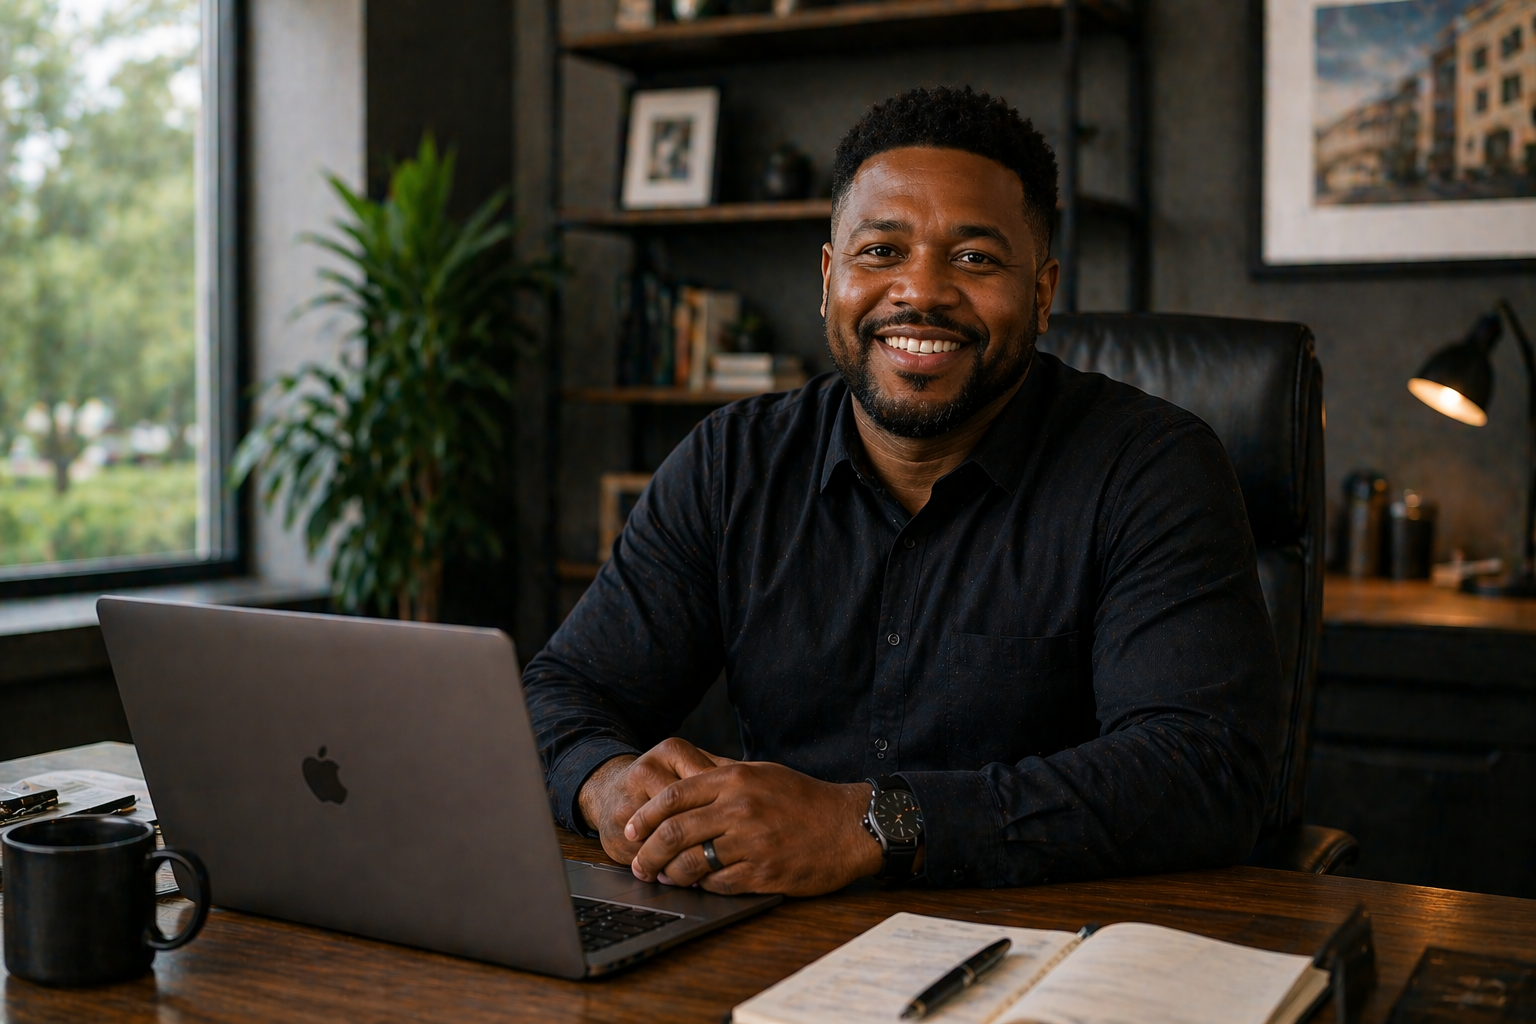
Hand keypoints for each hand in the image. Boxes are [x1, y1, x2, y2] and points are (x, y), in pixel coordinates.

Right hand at [577, 738, 735, 864]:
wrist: (609, 791)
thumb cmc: (663, 781)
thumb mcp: (690, 767)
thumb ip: (721, 772)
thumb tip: (764, 786)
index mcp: (671, 752)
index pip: (708, 782)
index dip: (727, 807)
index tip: (747, 827)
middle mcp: (647, 771)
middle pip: (687, 810)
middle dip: (707, 834)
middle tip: (733, 852)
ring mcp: (628, 803)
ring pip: (667, 837)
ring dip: (687, 856)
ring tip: (710, 869)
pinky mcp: (616, 834)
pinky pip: (649, 858)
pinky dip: (667, 869)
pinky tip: (683, 876)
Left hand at [625, 761, 882, 896]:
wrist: (849, 827)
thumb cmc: (804, 799)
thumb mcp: (761, 773)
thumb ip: (721, 776)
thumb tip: (681, 782)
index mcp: (734, 781)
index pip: (673, 797)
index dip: (644, 816)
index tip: (630, 831)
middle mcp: (739, 808)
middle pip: (673, 832)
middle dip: (646, 852)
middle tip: (638, 865)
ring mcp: (751, 842)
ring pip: (691, 862)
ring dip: (670, 875)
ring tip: (663, 879)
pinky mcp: (764, 872)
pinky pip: (718, 883)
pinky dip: (702, 886)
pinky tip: (698, 885)